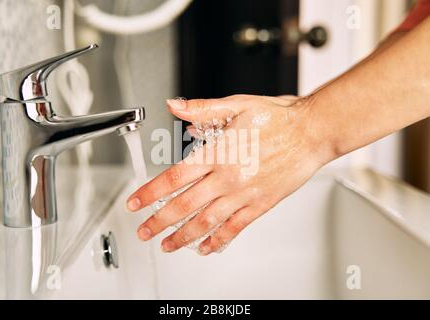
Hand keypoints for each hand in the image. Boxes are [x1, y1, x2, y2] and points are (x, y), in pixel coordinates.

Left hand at [127, 94, 333, 254]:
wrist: (312, 132)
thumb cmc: (278, 118)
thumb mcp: (236, 105)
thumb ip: (201, 110)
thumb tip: (174, 106)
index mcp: (218, 153)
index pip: (174, 177)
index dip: (151, 192)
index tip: (136, 203)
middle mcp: (227, 177)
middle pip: (184, 205)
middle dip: (159, 222)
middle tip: (144, 232)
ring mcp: (244, 194)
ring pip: (207, 221)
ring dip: (183, 236)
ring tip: (167, 245)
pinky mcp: (261, 205)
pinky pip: (235, 228)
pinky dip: (218, 240)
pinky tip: (207, 247)